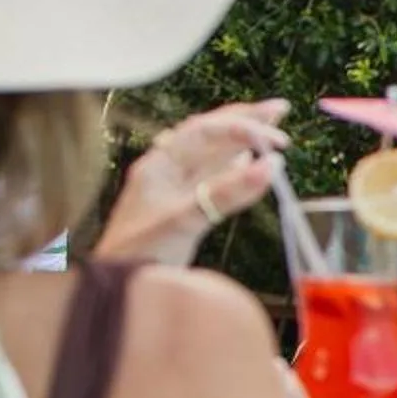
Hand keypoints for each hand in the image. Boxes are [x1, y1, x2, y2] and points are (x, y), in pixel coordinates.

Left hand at [93, 100, 291, 266]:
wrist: (116, 288)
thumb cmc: (138, 255)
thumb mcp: (184, 220)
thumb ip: (227, 193)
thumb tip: (269, 166)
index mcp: (159, 164)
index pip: (204, 132)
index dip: (241, 128)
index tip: (275, 142)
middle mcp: (166, 170)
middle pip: (210, 134)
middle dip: (245, 119)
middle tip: (280, 109)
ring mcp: (174, 189)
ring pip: (213, 155)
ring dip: (242, 140)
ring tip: (271, 127)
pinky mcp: (183, 208)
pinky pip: (211, 177)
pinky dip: (234, 166)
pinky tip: (248, 161)